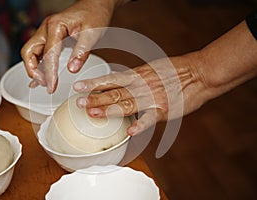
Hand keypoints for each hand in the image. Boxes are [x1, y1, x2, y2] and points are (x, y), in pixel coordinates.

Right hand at [21, 0, 124, 92]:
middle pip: (29, 52)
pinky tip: (40, 76)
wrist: (95, 5)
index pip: (48, 54)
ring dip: (34, 69)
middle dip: (34, 71)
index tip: (52, 86)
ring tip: (44, 83)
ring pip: (30, 52)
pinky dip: (38, 65)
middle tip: (46, 85)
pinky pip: (38, 52)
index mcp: (56, 25)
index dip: (49, 72)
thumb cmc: (95, 15)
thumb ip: (81, 52)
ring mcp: (46, 32)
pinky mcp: (49, 36)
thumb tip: (72, 69)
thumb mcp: (92, 33)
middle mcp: (46, 28)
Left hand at [73, 54, 209, 135]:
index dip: (93, 83)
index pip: (111, 79)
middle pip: (115, 92)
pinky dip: (140, 125)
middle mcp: (141, 85)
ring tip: (94, 114)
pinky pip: (150, 119)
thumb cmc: (175, 71)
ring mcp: (152, 98)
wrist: (199, 73)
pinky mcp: (165, 110)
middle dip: (95, 98)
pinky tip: (129, 131)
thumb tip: (118, 84)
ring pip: (127, 104)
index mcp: (137, 75)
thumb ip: (134, 78)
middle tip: (79, 103)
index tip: (78, 87)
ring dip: (109, 109)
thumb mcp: (150, 69)